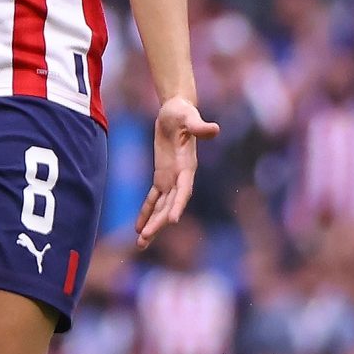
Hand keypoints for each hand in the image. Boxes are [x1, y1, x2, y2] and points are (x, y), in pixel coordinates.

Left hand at [135, 95, 219, 246]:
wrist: (177, 110)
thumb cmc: (184, 113)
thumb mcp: (189, 117)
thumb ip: (199, 126)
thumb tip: (215, 129)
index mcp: (188, 167)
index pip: (184, 190)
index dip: (178, 205)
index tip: (171, 221)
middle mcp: (181, 177)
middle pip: (170, 205)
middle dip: (158, 222)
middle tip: (145, 239)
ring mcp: (171, 179)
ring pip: (161, 206)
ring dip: (152, 224)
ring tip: (141, 243)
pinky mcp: (161, 176)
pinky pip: (153, 198)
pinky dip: (146, 212)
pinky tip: (138, 228)